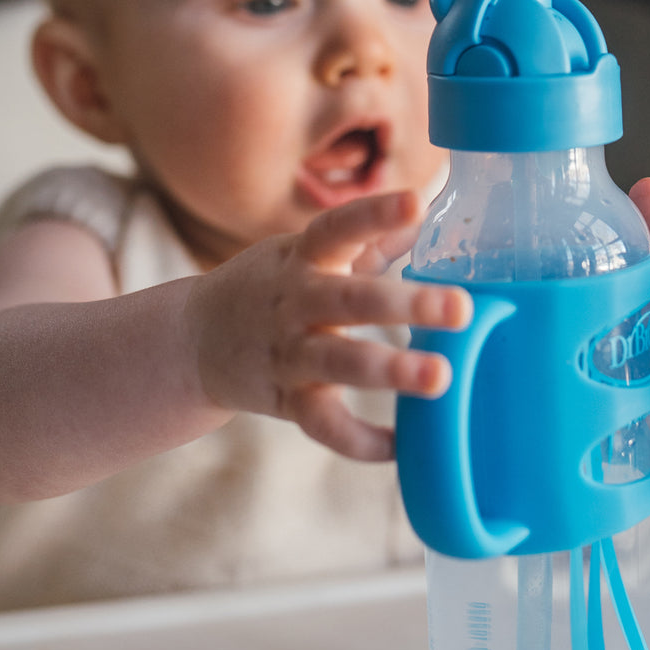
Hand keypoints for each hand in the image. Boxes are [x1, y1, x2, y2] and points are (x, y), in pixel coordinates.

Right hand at [185, 191, 470, 460]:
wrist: (189, 342)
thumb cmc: (268, 288)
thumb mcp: (305, 253)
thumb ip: (369, 238)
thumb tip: (430, 205)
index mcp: (303, 258)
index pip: (338, 228)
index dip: (375, 214)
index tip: (417, 202)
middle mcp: (295, 303)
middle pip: (351, 300)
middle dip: (405, 304)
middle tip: (460, 308)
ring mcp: (288, 353)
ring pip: (340, 363)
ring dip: (391, 370)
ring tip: (440, 377)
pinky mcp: (284, 401)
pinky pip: (324, 424)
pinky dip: (360, 441)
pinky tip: (403, 446)